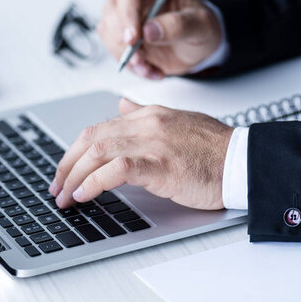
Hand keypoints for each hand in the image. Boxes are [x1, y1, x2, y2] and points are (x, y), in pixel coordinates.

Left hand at [48, 98, 232, 209]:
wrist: (243, 160)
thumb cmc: (214, 149)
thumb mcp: (176, 122)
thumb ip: (144, 114)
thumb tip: (121, 105)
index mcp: (148, 115)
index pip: (99, 129)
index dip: (75, 152)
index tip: (66, 171)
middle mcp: (146, 124)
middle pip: (91, 139)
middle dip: (67, 165)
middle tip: (57, 187)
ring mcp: (152, 142)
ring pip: (98, 152)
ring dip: (75, 176)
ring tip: (65, 196)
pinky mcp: (161, 163)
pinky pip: (117, 169)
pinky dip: (95, 182)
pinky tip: (85, 194)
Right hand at [97, 0, 221, 78]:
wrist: (198, 45)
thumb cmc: (200, 27)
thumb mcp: (201, 25)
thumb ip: (179, 25)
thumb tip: (149, 31)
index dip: (127, 16)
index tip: (134, 39)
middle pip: (112, 12)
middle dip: (122, 40)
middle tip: (140, 59)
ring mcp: (125, 17)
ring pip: (108, 34)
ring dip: (126, 57)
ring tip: (149, 67)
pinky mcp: (122, 37)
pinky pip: (115, 52)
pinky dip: (132, 67)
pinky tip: (151, 70)